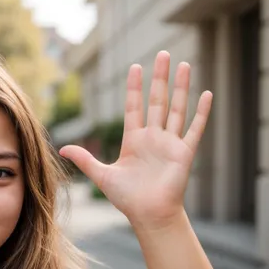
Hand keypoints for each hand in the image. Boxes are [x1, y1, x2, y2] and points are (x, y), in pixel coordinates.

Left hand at [60, 51, 212, 230]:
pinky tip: (206, 93)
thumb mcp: (102, 175)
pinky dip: (201, 112)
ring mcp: (169, 143)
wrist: (148, 215)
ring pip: (176, 108)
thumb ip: (85, 159)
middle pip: (157, 100)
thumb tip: (62, 147)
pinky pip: (194, 129)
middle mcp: (153, 137)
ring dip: (181, 87)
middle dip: (159, 77)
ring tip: (184, 64)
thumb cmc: (126, 198)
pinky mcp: (184, 153)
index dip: (134, 88)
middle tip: (162, 54)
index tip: (135, 67)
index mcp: (133, 140)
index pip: (134, 107)